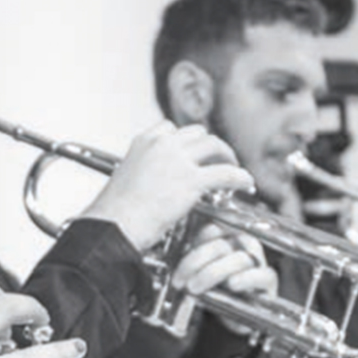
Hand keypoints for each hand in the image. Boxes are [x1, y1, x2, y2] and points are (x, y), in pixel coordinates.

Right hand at [80, 122, 254, 250]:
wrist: (112, 227)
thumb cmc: (113, 215)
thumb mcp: (123, 183)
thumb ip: (141, 176)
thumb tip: (149, 187)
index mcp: (142, 144)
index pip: (170, 129)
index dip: (185, 141)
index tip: (190, 151)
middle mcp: (161, 146)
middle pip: (197, 133)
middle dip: (209, 146)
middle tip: (216, 159)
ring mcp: (178, 161)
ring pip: (214, 146)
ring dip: (226, 156)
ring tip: (232, 168)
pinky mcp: (191, 181)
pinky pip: (225, 173)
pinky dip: (239, 177)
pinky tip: (245, 183)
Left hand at [171, 224, 277, 298]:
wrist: (233, 317)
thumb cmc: (215, 292)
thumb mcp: (196, 276)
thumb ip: (189, 265)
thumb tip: (170, 265)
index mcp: (225, 237)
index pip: (211, 229)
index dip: (193, 248)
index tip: (176, 270)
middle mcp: (243, 244)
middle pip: (222, 243)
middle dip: (197, 262)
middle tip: (182, 282)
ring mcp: (257, 260)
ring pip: (240, 258)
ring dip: (214, 273)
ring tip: (197, 287)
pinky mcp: (268, 279)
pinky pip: (262, 275)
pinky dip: (246, 279)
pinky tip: (233, 285)